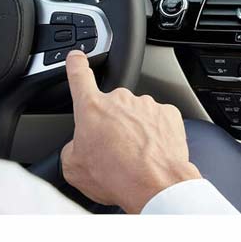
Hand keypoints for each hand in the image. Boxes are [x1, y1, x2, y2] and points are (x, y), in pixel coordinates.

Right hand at [60, 50, 201, 212]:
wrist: (155, 184)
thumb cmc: (115, 176)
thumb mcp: (74, 168)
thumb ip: (72, 148)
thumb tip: (78, 148)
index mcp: (92, 108)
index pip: (79, 77)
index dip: (76, 65)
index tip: (76, 57)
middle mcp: (120, 100)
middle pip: (112, 108)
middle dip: (112, 126)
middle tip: (113, 152)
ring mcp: (146, 105)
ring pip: (136, 115)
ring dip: (134, 132)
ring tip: (135, 158)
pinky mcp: (169, 113)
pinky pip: (157, 121)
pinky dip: (155, 135)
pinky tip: (152, 154)